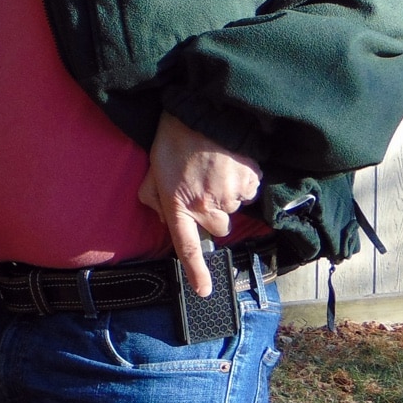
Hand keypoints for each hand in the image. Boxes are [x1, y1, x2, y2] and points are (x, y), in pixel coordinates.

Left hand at [137, 111, 261, 296]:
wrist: (202, 111)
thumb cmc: (173, 138)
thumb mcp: (153, 170)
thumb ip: (153, 198)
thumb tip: (163, 217)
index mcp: (179, 206)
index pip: (188, 247)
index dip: (196, 272)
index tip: (205, 292)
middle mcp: (206, 206)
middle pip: (218, 228)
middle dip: (213, 214)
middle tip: (203, 187)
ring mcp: (230, 195)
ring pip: (233, 208)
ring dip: (226, 195)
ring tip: (213, 168)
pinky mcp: (250, 180)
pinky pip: (248, 190)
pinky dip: (241, 181)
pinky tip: (228, 162)